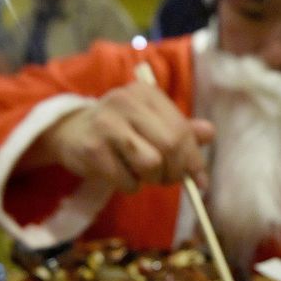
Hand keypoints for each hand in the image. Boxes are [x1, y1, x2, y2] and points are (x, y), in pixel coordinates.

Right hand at [31, 81, 214, 191]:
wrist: (70, 132)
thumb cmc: (119, 130)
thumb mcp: (151, 123)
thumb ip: (181, 129)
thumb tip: (210, 134)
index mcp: (146, 94)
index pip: (182, 130)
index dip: (194, 160)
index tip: (199, 182)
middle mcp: (126, 102)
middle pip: (171, 146)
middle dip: (175, 172)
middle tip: (168, 180)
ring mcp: (107, 124)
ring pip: (151, 164)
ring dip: (152, 179)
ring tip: (143, 175)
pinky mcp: (92, 149)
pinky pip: (127, 180)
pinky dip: (130, 185)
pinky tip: (121, 175)